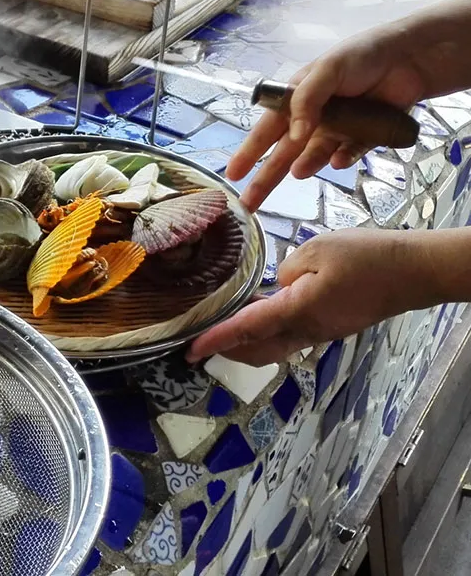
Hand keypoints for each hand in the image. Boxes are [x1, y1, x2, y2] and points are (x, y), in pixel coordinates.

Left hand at [186, 228, 424, 365]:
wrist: (411, 272)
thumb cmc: (365, 257)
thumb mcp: (316, 250)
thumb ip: (286, 271)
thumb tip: (276, 287)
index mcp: (298, 310)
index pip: (246, 329)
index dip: (215, 339)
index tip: (191, 350)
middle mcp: (307, 331)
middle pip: (256, 350)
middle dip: (227, 349)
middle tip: (200, 340)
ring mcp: (320, 333)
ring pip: (273, 348)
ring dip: (246, 343)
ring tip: (223, 328)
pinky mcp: (330, 328)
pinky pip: (290, 337)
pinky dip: (266, 333)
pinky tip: (259, 313)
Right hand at [228, 22, 427, 211]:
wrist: (412, 57)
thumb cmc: (362, 55)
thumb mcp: (326, 70)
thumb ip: (306, 101)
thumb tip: (294, 136)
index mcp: (296, 99)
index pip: (266, 130)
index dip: (249, 153)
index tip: (233, 174)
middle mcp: (312, 118)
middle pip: (284, 154)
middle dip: (266, 178)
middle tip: (249, 203)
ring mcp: (337, 129)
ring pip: (315, 156)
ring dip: (307, 165)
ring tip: (299, 172)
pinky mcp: (363, 137)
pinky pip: (349, 155)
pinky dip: (343, 159)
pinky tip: (340, 160)